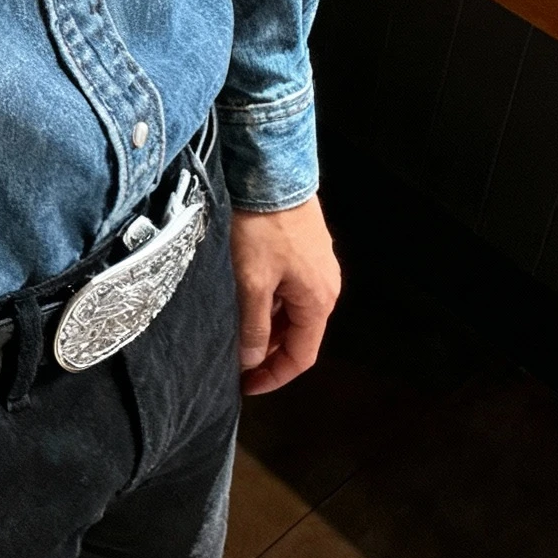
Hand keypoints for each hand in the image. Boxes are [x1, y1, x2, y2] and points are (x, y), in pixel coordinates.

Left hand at [229, 196, 340, 395]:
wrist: (271, 171)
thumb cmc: (262, 228)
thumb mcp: (251, 283)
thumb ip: (253, 326)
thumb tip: (250, 361)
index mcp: (319, 301)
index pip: (302, 355)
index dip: (274, 376)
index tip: (245, 386)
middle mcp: (325, 286)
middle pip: (297, 334)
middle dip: (266, 351)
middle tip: (233, 360)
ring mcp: (316, 266)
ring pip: (290, 311)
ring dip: (265, 325)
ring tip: (232, 330)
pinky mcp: (303, 248)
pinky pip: (288, 289)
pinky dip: (268, 302)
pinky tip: (242, 298)